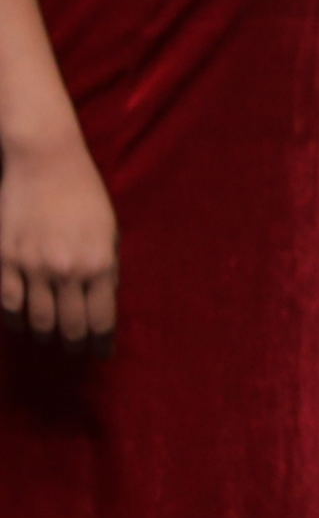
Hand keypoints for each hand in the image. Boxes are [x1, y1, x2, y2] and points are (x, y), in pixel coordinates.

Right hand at [0, 123, 116, 345]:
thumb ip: (106, 269)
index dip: (101, 343)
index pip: (102, 319)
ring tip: (48, 339)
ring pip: (37, 320)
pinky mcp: (5, 259)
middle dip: (74, 345)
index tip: (101, 354)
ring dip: (44, 335)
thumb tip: (101, 303)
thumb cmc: (85, 195)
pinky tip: (21, 322)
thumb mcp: (109, 233)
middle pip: (70, 326)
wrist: (46, 163)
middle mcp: (68, 271)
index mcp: (100, 265)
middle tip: (74, 351)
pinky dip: (15, 318)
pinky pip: (8, 302)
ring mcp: (33, 267)